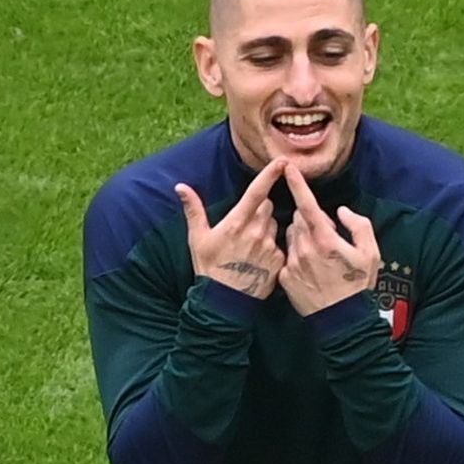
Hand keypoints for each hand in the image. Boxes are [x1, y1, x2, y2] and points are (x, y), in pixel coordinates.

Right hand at [173, 154, 287, 297]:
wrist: (224, 302)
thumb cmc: (209, 268)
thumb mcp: (197, 238)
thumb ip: (193, 210)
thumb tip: (180, 187)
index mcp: (237, 223)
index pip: (258, 192)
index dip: (271, 174)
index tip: (282, 161)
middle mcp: (256, 232)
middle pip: (267, 206)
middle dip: (259, 208)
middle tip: (244, 224)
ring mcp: (269, 247)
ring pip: (274, 224)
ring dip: (265, 227)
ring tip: (250, 245)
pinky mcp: (278, 261)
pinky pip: (279, 244)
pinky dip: (272, 247)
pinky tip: (258, 258)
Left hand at [277, 161, 381, 315]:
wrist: (342, 321)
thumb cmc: (359, 285)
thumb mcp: (371, 253)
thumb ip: (359, 225)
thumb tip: (341, 212)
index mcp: (326, 240)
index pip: (306, 204)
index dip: (296, 183)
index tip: (287, 168)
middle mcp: (305, 249)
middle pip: (299, 219)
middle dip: (310, 220)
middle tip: (327, 237)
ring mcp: (293, 263)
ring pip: (291, 236)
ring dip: (302, 237)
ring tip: (318, 255)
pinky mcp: (285, 277)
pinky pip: (287, 256)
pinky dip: (297, 256)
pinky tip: (311, 270)